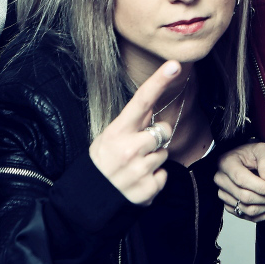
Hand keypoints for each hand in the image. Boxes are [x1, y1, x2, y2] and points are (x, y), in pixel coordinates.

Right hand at [88, 60, 183, 204]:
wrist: (89, 199)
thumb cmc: (103, 162)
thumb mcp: (109, 137)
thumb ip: (132, 122)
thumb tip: (154, 101)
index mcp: (117, 131)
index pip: (142, 101)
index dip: (159, 81)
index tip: (175, 64)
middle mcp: (129, 149)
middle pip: (163, 130)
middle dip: (156, 137)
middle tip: (138, 148)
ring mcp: (139, 170)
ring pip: (165, 153)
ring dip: (154, 159)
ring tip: (134, 167)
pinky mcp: (148, 189)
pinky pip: (164, 175)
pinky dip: (154, 178)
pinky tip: (137, 181)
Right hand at [215, 142, 264, 221]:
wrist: (245, 160)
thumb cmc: (253, 153)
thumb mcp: (263, 149)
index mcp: (226, 163)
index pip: (242, 180)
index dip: (262, 188)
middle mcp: (221, 180)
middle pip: (244, 197)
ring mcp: (223, 194)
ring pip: (246, 209)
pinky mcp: (229, 205)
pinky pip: (245, 216)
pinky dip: (262, 215)